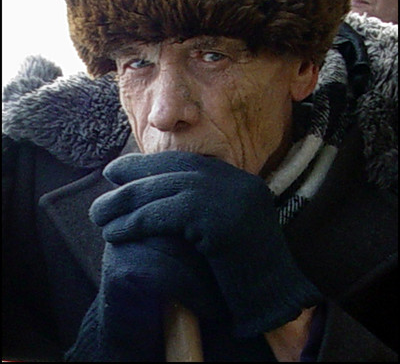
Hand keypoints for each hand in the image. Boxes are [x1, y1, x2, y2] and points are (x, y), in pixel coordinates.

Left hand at [91, 151, 320, 336]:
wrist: (274, 297)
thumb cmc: (246, 268)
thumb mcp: (225, 225)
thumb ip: (202, 204)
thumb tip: (157, 196)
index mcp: (237, 180)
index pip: (187, 161)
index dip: (152, 163)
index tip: (123, 168)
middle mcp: (234, 182)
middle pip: (173, 170)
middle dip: (134, 174)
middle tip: (106, 178)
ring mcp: (228, 197)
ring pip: (164, 190)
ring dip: (125, 202)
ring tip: (99, 214)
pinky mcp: (216, 219)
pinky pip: (165, 215)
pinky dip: (135, 222)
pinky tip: (115, 233)